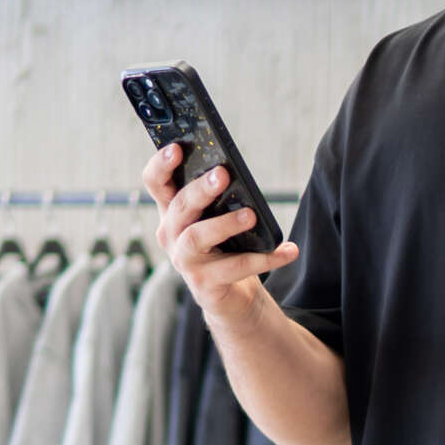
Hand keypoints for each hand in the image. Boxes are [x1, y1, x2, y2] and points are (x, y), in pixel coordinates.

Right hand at [144, 143, 297, 322]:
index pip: (156, 184)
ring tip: (250, 215)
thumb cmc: (225, 248)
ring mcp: (185, 261)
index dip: (160, 166)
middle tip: (223, 174)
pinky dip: (265, 258)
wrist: (231, 295)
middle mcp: (172, 236)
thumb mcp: (218, 218)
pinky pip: (235, 267)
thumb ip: (221, 198)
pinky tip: (288, 251)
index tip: (176, 148)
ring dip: (224, 224)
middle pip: (180, 207)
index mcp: (173, 213)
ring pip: (196, 237)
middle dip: (200, 189)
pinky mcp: (204, 284)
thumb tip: (239, 173)